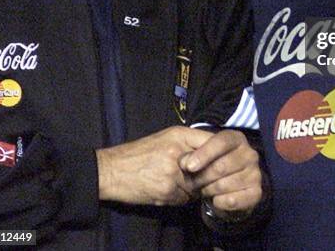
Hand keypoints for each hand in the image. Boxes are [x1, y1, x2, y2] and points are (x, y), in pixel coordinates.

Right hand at [96, 126, 212, 205]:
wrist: (112, 170)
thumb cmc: (140, 152)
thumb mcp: (166, 137)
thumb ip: (189, 143)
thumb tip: (214, 152)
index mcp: (179, 135)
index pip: (213, 142)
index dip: (221, 154)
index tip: (223, 160)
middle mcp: (178, 152)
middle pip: (209, 167)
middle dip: (209, 175)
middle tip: (206, 177)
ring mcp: (173, 173)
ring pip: (198, 186)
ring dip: (194, 189)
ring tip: (180, 183)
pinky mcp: (167, 191)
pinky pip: (185, 198)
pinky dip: (181, 197)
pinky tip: (170, 190)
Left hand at [180, 130, 261, 215]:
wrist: (226, 189)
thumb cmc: (211, 166)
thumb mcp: (199, 155)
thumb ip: (191, 154)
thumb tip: (186, 163)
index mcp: (236, 139)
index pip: (221, 142)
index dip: (204, 154)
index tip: (189, 167)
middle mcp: (249, 154)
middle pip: (221, 166)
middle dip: (201, 177)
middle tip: (192, 182)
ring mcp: (255, 173)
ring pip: (224, 185)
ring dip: (208, 190)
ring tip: (204, 189)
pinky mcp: (255, 193)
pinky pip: (231, 200)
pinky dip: (218, 202)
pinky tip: (215, 199)